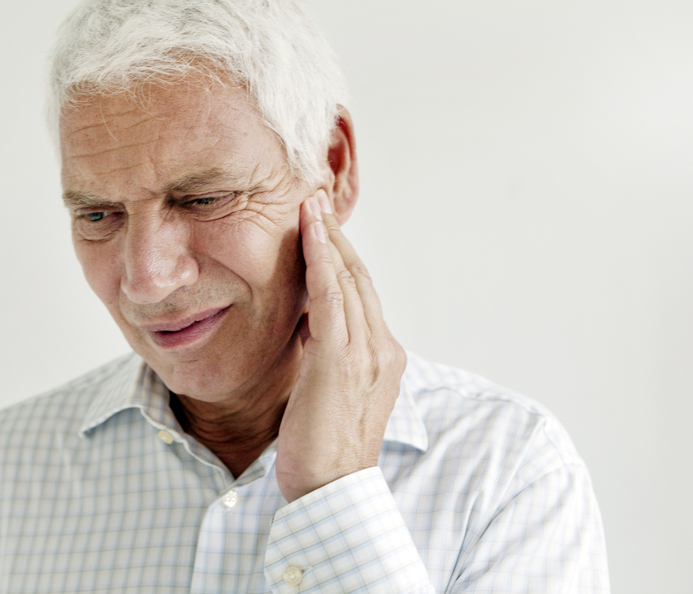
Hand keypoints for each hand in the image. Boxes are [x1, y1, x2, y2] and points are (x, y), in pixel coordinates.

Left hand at [275, 189, 406, 502]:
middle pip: (360, 279)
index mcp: (384, 358)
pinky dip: (322, 262)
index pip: (363, 295)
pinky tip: (311, 234)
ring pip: (348, 281)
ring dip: (328, 239)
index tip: (325, 227)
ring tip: (311, 205)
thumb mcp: (329, 393)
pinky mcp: (340, 361)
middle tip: (318, 200)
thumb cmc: (324, 449)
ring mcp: (367, 354)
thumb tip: (308, 327)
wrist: (331, 491)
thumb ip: (326, 356)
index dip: (344, 258)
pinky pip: (332, 299)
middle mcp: (384, 350)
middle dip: (338, 237)